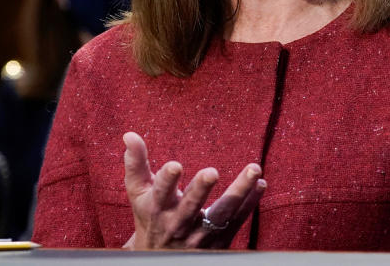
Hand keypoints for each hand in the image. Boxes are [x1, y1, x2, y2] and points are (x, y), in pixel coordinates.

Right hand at [122, 131, 265, 248]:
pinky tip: (260, 184)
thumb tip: (129, 135)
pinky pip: (237, 221)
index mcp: (157, 208)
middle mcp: (179, 223)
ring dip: (239, 192)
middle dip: (201, 190)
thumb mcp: (137, 192)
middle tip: (211, 172)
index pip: (161, 193)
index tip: (175, 165)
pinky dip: (250, 203)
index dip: (167, 180)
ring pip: (222, 214)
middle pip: (191, 206)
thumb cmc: (149, 216)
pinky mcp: (219, 240)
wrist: (162, 257)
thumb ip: (136, 163)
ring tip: (253, 170)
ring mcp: (200, 235)